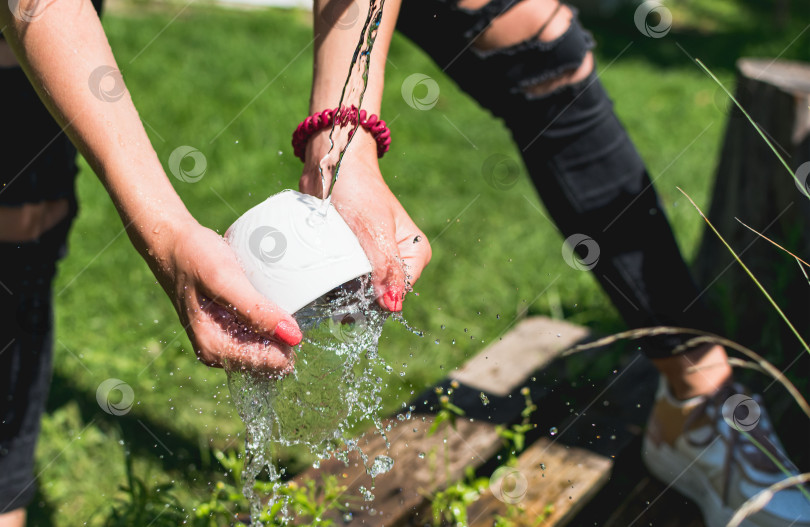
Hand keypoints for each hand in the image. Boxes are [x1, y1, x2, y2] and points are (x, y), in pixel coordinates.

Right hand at [147, 217, 302, 372]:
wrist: (173, 241)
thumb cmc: (194, 257)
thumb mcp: (225, 281)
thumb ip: (257, 311)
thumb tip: (294, 338)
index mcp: (215, 349)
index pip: (270, 365)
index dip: (288, 342)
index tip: (293, 315)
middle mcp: (219, 352)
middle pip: (271, 360)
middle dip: (284, 336)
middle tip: (284, 303)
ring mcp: (225, 340)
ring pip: (268, 347)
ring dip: (279, 328)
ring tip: (277, 299)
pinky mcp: (230, 328)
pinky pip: (261, 333)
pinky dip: (271, 320)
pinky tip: (270, 301)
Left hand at [300, 132, 430, 310]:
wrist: (332, 164)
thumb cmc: (358, 191)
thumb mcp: (376, 232)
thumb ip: (386, 268)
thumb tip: (393, 306)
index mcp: (415, 251)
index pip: (399, 291)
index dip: (378, 297)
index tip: (354, 295)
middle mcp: (398, 258)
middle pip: (380, 294)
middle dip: (359, 297)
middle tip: (337, 289)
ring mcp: (374, 258)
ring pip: (362, 290)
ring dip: (344, 292)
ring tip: (327, 282)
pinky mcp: (352, 255)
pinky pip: (345, 279)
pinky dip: (334, 282)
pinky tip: (322, 279)